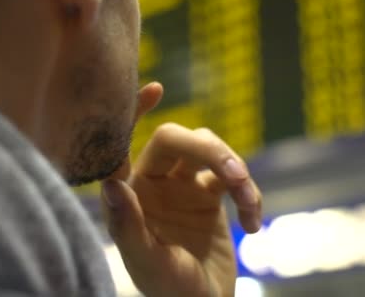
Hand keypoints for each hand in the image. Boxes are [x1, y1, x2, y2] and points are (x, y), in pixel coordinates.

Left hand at [101, 83, 261, 296]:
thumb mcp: (148, 263)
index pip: (123, 142)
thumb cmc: (169, 290)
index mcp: (129, 192)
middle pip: (177, 141)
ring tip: (248, 202)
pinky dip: (249, 195)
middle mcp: (152, 182)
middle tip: (236, 176)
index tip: (156, 88)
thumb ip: (129, 226)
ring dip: (234, 170)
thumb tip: (112, 184)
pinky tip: (253, 225)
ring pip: (208, 150)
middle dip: (210, 152)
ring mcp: (182, 186)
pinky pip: (233, 177)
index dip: (134, 111)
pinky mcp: (210, 195)